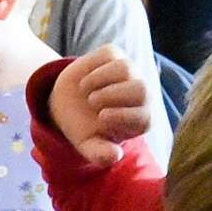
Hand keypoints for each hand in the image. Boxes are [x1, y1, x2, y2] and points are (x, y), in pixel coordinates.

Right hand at [52, 45, 150, 166]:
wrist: (67, 104)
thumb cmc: (84, 127)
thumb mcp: (87, 145)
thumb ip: (100, 154)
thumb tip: (114, 156)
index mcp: (139, 119)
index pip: (144, 116)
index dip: (124, 116)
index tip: (101, 118)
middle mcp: (140, 94)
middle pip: (141, 89)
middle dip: (113, 95)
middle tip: (91, 103)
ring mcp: (129, 72)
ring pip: (125, 68)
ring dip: (100, 79)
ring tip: (85, 91)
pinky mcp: (115, 55)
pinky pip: (109, 54)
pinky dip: (92, 65)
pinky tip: (84, 79)